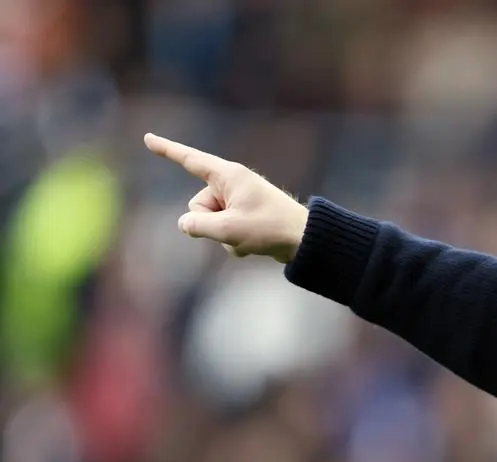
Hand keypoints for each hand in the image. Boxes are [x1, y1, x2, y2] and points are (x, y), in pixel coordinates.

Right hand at [143, 133, 310, 263]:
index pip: (190, 160)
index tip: (148, 138)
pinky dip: (234, 241)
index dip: (167, 150)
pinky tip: (254, 244)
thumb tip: (185, 223)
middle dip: (209, 223)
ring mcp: (238, 200)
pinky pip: (225, 230)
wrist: (304, 240)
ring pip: (211, 221)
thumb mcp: (227, 230)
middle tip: (237, 229)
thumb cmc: (270, 228)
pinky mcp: (244, 216)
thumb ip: (198, 226)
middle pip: (198, 204)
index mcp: (228, 176)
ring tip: (250, 237)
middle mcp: (232, 184)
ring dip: (224, 236)